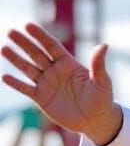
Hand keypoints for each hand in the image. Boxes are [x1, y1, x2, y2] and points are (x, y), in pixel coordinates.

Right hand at [2, 22, 121, 143]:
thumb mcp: (102, 81)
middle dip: (24, 43)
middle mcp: (55, 71)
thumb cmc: (102, 99)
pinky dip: (16, 83)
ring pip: (28, 69)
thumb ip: (98, 64)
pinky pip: (26, 89)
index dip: (41, 36)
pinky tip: (5, 76)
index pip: (52, 46)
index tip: (28, 25)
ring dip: (16, 59)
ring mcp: (47, 84)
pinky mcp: (41, 98)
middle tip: (11, 31)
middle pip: (37, 54)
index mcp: (69, 64)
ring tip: (3, 48)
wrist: (95, 120)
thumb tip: (104, 45)